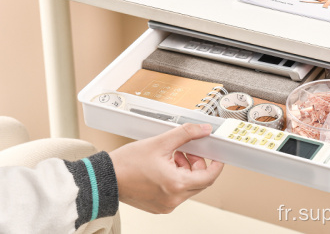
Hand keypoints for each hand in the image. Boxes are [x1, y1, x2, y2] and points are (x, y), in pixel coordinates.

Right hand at [109, 123, 223, 213]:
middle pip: (199, 182)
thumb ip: (186, 134)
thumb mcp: (161, 142)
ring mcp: (165, 205)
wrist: (105, 178)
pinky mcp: (158, 206)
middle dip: (197, 164)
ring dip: (186, 169)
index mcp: (176, 185)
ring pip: (188, 186)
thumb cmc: (127, 163)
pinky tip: (165, 166)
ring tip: (172, 156)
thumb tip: (204, 130)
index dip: (216, 165)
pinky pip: (176, 192)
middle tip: (187, 150)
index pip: (209, 177)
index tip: (218, 156)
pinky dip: (176, 178)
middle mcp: (173, 199)